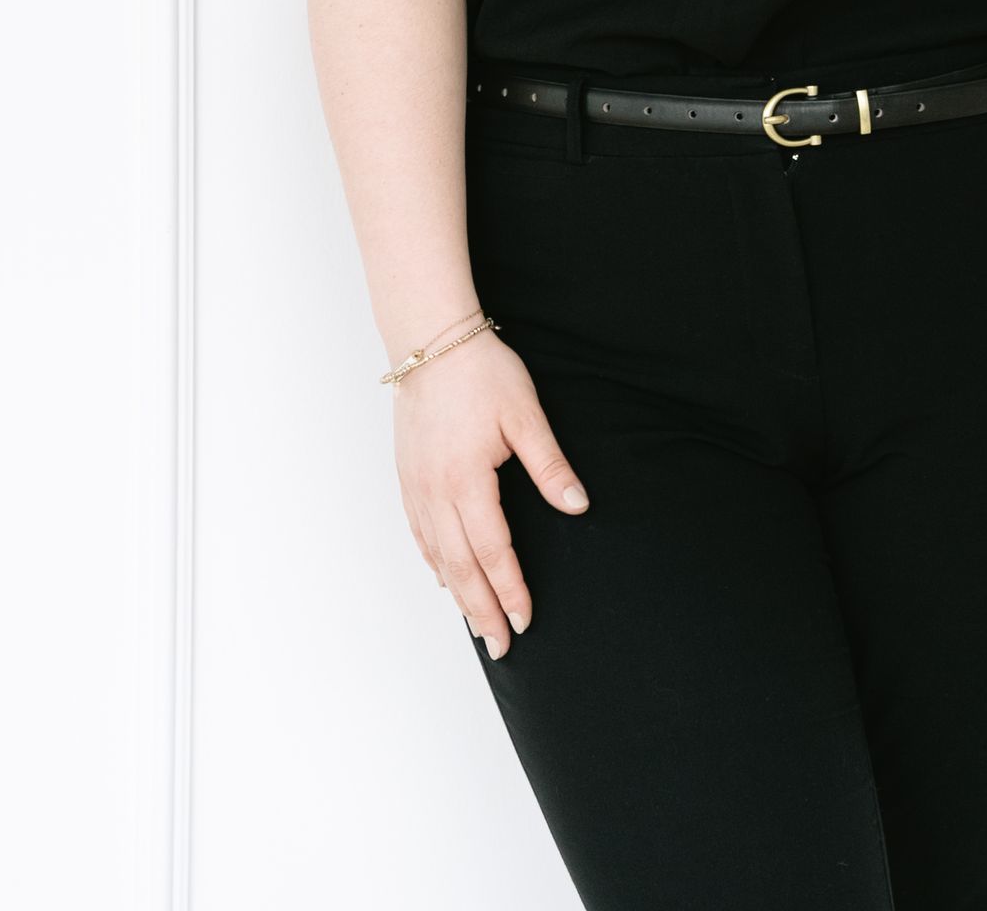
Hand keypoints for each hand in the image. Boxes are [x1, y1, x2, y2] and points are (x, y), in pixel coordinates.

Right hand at [392, 325, 588, 655]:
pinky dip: (435, 563)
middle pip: (460, 566)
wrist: (430, 340)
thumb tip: (578, 506)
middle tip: (502, 646)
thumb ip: (550, 466)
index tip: (525, 620)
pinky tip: (445, 579)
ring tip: (477, 626)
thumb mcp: (526, 415)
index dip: (510, 589)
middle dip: (483, 609)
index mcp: (466, 481)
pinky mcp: (407, 477)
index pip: (492, 551)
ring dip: (459, 595)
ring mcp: (416, 487)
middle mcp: (435, 493)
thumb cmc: (482, 372)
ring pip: (437, 556)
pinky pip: (420, 534)